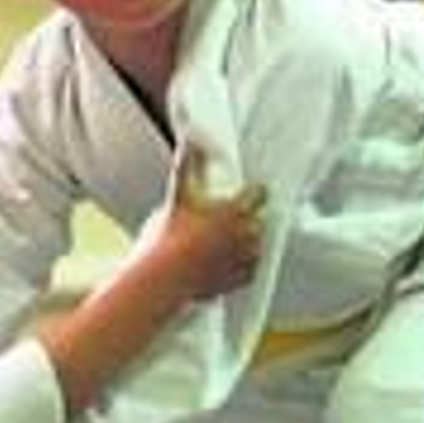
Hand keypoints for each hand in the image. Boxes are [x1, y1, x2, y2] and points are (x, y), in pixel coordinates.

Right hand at [158, 141, 265, 300]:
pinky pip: (250, 270)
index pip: (259, 193)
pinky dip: (242, 266)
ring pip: (258, 245)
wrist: (163, 277)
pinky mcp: (239, 280)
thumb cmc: (168, 237)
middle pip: (260, 220)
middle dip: (249, 218)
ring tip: (227, 242)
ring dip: (248, 242)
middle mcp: (246, 234)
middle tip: (230, 220)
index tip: (249, 191)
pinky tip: (226, 263)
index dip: (253, 191)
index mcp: (235, 211)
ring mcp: (244, 259)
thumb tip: (190, 142)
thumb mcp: (177, 197)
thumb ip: (186, 168)